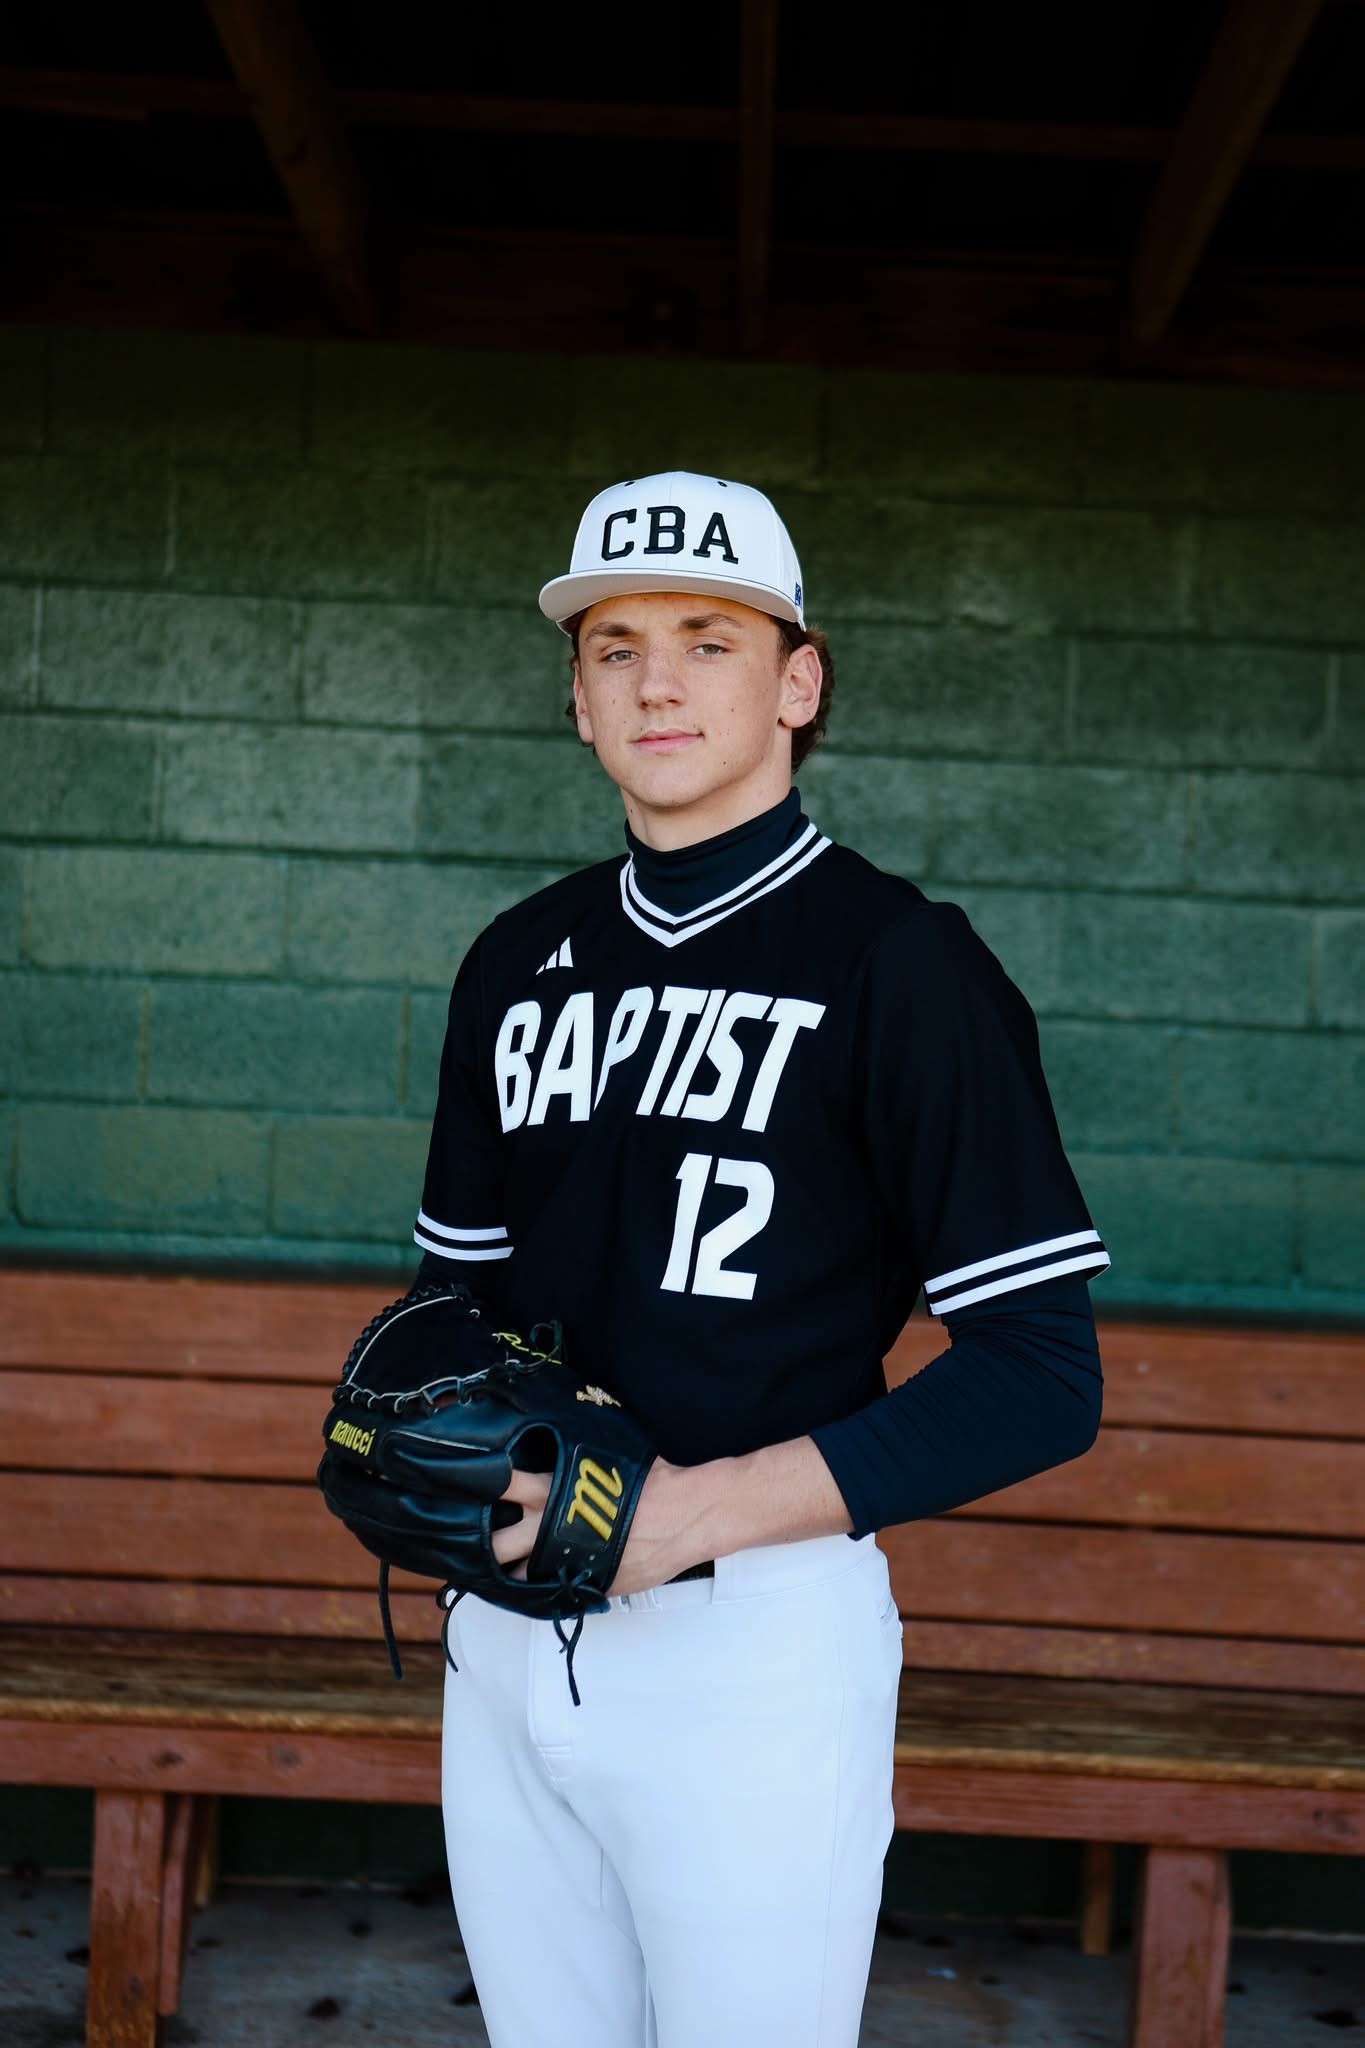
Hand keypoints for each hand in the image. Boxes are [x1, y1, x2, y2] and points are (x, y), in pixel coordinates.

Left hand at [491, 1459, 711, 1595]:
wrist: (684, 1516)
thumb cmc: (652, 1482)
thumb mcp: (608, 1459)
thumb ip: (579, 1461)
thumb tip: (563, 1446)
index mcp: (555, 1491)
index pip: (505, 1484)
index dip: (484, 1485)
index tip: (470, 1485)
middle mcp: (553, 1527)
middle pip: (498, 1542)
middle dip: (486, 1542)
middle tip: (480, 1539)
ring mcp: (568, 1561)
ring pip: (519, 1576)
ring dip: (511, 1572)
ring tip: (505, 1567)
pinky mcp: (586, 1584)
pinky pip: (553, 1592)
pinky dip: (545, 1588)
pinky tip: (540, 1584)